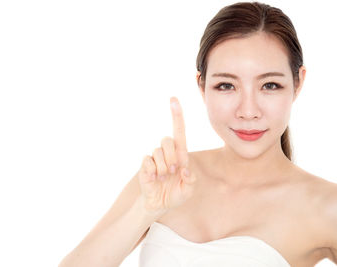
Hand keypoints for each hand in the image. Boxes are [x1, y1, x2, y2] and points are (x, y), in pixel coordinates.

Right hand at [137, 97, 196, 213]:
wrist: (159, 205)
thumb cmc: (176, 194)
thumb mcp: (188, 189)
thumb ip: (191, 180)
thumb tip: (184, 168)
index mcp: (180, 155)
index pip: (179, 131)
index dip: (176, 115)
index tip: (173, 99)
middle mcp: (167, 153)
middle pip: (168, 140)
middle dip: (172, 156)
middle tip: (173, 171)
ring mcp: (155, 159)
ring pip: (158, 152)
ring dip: (163, 168)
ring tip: (163, 179)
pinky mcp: (145, 165)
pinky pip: (148, 161)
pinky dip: (153, 172)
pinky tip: (154, 179)